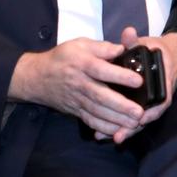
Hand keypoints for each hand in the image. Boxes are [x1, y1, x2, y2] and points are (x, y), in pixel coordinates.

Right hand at [9, 38, 145, 141]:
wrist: (37, 78)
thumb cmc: (62, 58)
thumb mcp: (79, 44)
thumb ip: (101, 47)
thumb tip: (121, 49)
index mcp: (81, 63)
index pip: (101, 70)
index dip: (120, 76)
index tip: (138, 81)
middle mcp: (79, 83)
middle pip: (100, 96)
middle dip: (121, 106)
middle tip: (139, 112)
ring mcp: (77, 99)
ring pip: (97, 111)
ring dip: (116, 119)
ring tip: (134, 123)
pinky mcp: (76, 111)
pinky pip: (90, 121)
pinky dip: (104, 128)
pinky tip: (118, 131)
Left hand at [113, 26, 176, 129]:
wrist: (170, 55)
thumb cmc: (157, 50)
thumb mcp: (147, 44)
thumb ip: (135, 41)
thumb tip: (128, 31)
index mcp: (163, 82)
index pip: (162, 101)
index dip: (151, 112)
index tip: (140, 119)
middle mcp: (159, 95)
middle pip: (148, 116)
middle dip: (133, 127)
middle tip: (118, 136)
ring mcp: (151, 102)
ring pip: (140, 120)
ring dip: (126, 130)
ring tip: (109, 138)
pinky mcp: (142, 105)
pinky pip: (134, 118)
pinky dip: (122, 125)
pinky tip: (106, 133)